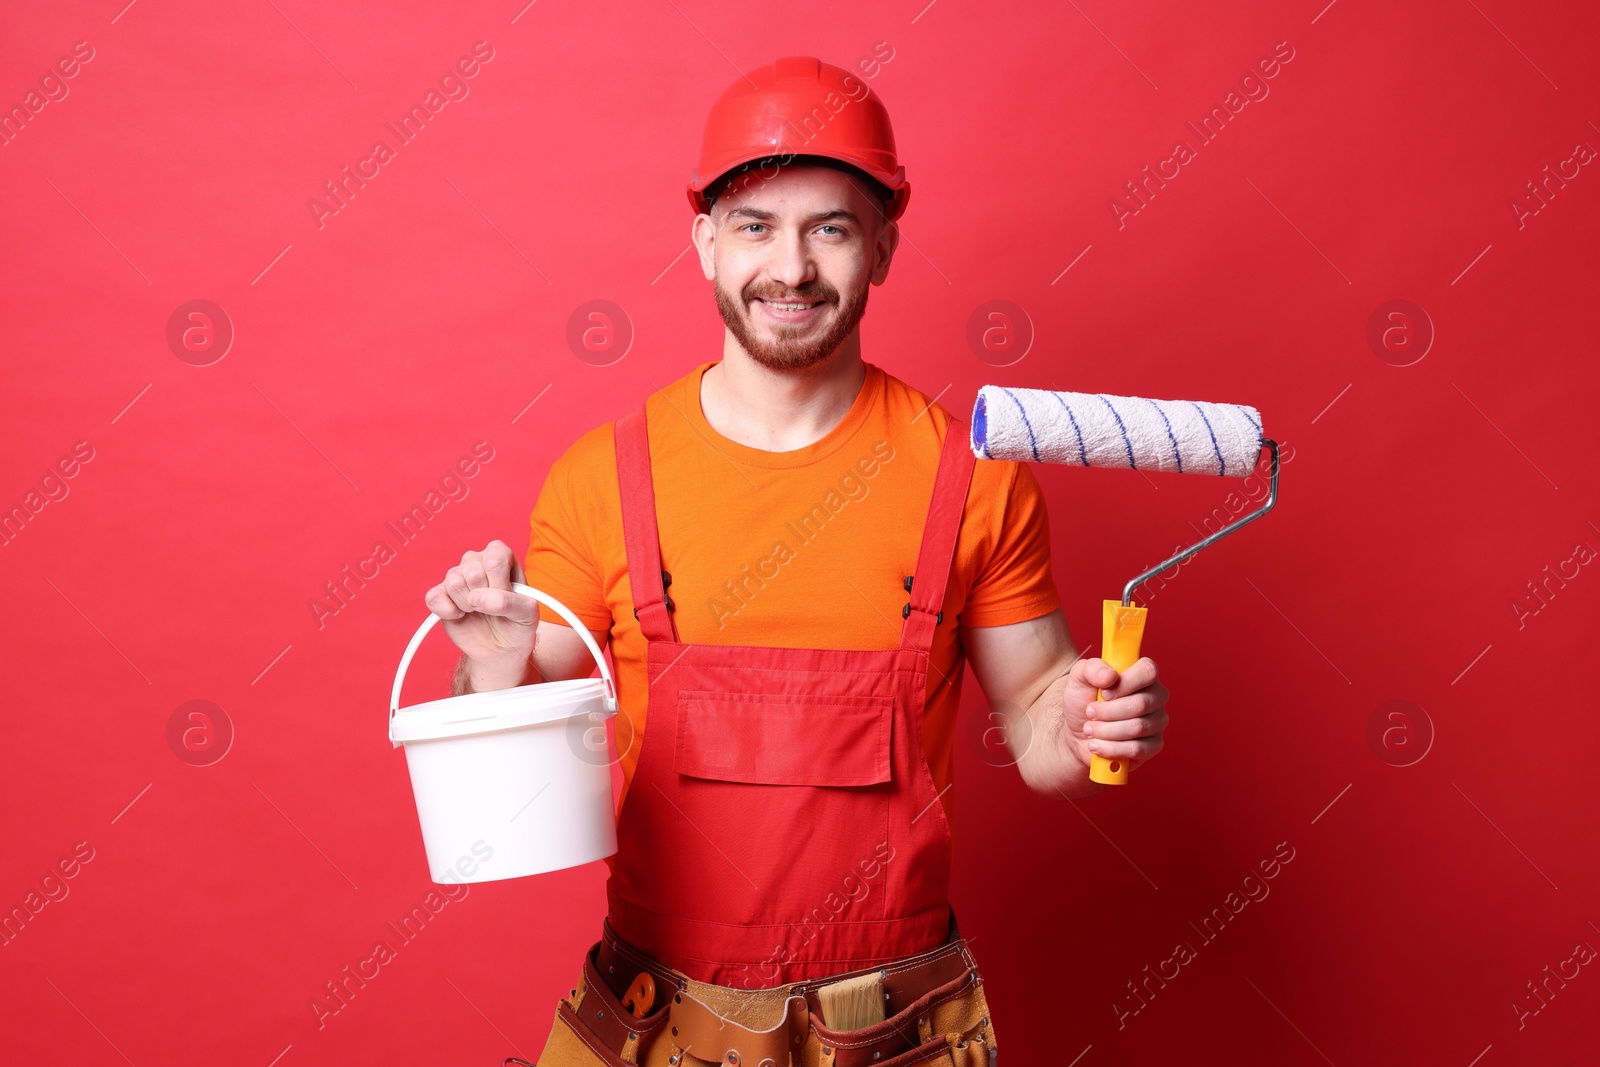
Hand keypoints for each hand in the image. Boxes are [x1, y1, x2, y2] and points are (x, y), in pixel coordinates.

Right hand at [424, 540, 537, 667]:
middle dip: (484, 598)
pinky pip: (434, 597)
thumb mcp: (527, 614)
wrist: (500, 647)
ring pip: (454, 583)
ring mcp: (456, 575)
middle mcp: (476, 560)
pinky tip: (460, 615)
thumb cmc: (517, 623)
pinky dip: (448, 612)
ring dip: (468, 606)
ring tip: (478, 610)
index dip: (499, 585)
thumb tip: (477, 598)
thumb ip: (508, 602)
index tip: (506, 598)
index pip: (494, 561)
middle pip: (472, 573)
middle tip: (492, 607)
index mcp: (500, 555)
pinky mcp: (439, 594)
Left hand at [1059, 656, 1168, 776]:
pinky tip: (1097, 745)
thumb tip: (1111, 675)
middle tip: (1090, 713)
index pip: (1148, 672)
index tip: (1103, 692)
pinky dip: (1111, 748)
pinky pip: (1138, 749)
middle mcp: (1156, 696)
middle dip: (1108, 711)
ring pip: (1137, 728)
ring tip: (1089, 729)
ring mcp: (1157, 722)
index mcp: (1143, 675)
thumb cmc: (1083, 701)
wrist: (1077, 733)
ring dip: (1106, 730)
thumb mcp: (1079, 678)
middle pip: (1140, 704)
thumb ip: (1092, 669)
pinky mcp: (1154, 745)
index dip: (1125, 683)